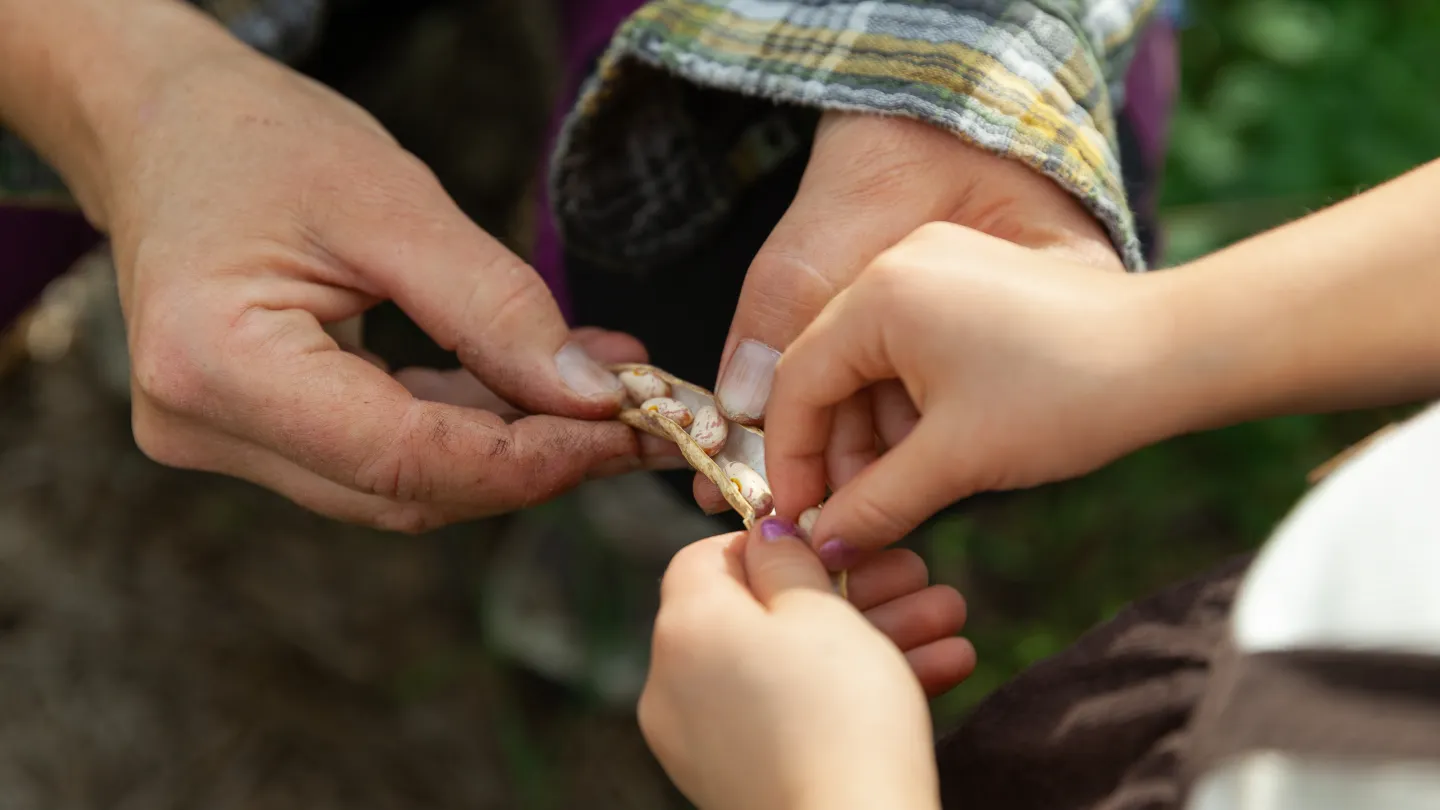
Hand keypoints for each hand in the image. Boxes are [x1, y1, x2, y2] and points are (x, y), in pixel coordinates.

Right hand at [65, 18, 680, 529]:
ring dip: (512, 446)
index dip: (532, 460)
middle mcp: (204, 426)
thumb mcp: (393, 204)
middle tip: (644, 420)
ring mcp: (223, 439)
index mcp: (218, 365)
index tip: (631, 432)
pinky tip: (541, 385)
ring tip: (609, 393)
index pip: (405, 458)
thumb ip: (496, 308)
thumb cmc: (260, 142)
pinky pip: (381, 452)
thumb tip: (594, 398)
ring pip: (402, 481)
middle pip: (408, 487)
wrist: (165, 126)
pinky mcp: (253, 433)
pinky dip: (467, 423)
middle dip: (536, 461)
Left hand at [640, 517, 970, 809]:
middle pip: (761, 613)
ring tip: (948, 620)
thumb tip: (767, 535)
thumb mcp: (822, 613)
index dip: (773, 542)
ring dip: (871, 635)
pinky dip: (851, 691)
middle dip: (850, 591)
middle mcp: (677, 684)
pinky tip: (940, 667)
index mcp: (684, 627)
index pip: (708, 558)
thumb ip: (788, 561)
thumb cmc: (839, 719)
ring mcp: (705, 740)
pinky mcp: (741, 779)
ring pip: (790, 665)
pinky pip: (793, 714)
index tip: (834, 544)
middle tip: (914, 576)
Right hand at [764, 223, 1164, 562]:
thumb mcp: (956, 460)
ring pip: (871, 361)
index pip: (797, 381)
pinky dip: (907, 401)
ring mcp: (936, 266)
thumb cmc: (1067, 396)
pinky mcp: (971, 281)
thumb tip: (828, 545)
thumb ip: (876, 504)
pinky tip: (924, 454)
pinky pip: (910, 345)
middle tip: (848, 517)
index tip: (800, 517)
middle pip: (829, 368)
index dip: (790, 458)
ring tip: (893, 495)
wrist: (1176, 353)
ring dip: (872, 431)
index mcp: (880, 294)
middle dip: (834, 450)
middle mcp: (899, 265)